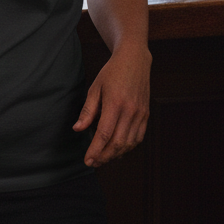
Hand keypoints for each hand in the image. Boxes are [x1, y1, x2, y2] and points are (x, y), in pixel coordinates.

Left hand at [73, 46, 149, 167]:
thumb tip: (77, 129)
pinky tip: (117, 149)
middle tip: (93, 163)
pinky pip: (138, 138)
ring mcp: (140, 114)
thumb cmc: (112, 72)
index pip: (104, 134)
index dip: (95, 150)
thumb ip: (88, 110)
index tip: (87, 160)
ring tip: (103, 158)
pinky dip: (127, 147)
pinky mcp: (146, 115)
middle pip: (117, 143)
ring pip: (128, 143)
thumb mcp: (95, 87)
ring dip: (115, 155)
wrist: (134, 60)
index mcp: (115, 103)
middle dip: (104, 157)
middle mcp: (130, 110)